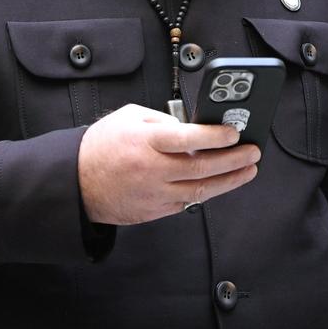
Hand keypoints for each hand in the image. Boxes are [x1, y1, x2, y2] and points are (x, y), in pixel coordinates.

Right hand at [77, 103, 259, 224]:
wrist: (74, 182)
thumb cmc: (101, 146)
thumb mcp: (129, 117)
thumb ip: (162, 120)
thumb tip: (191, 126)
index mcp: (146, 142)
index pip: (188, 138)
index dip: (215, 136)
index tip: (234, 133)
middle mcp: (152, 170)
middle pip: (201, 168)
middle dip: (233, 160)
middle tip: (252, 152)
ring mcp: (153, 193)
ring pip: (200, 190)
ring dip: (229, 181)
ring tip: (247, 170)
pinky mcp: (153, 211)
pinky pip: (186, 202)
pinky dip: (204, 192)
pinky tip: (218, 183)